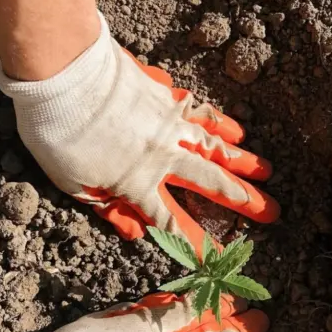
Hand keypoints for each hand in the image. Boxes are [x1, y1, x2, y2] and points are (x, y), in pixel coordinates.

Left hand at [0, 14, 278, 252]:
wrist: (63, 73)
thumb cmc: (59, 134)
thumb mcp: (74, 185)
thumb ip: (109, 210)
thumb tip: (137, 234)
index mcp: (137, 184)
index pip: (173, 222)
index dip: (197, 243)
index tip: (221, 258)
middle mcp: (162, 158)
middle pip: (210, 184)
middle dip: (243, 200)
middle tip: (271, 212)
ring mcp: (168, 126)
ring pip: (214, 148)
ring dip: (243, 162)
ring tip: (267, 172)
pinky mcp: (166, 98)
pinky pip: (201, 113)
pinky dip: (221, 123)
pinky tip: (237, 130)